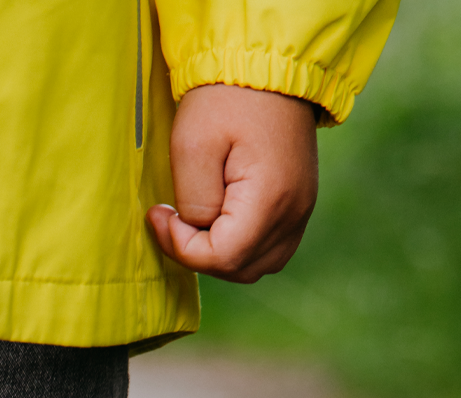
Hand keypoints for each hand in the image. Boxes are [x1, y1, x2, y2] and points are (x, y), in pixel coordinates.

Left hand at [146, 84, 317, 282]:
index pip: (222, 258)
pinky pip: (270, 248)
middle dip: (198, 254)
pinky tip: (218, 221)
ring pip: (256, 266)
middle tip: (172, 220)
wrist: (269, 66)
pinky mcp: (299, 204)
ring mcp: (301, 210)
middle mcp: (293, 213)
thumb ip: (193, 202)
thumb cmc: (227, 98)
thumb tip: (195, 231)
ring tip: (194, 222)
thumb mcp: (192, 146)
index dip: (182, 248)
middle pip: (239, 268)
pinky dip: (241, 247)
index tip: (160, 215)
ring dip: (220, 256)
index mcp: (270, 200)